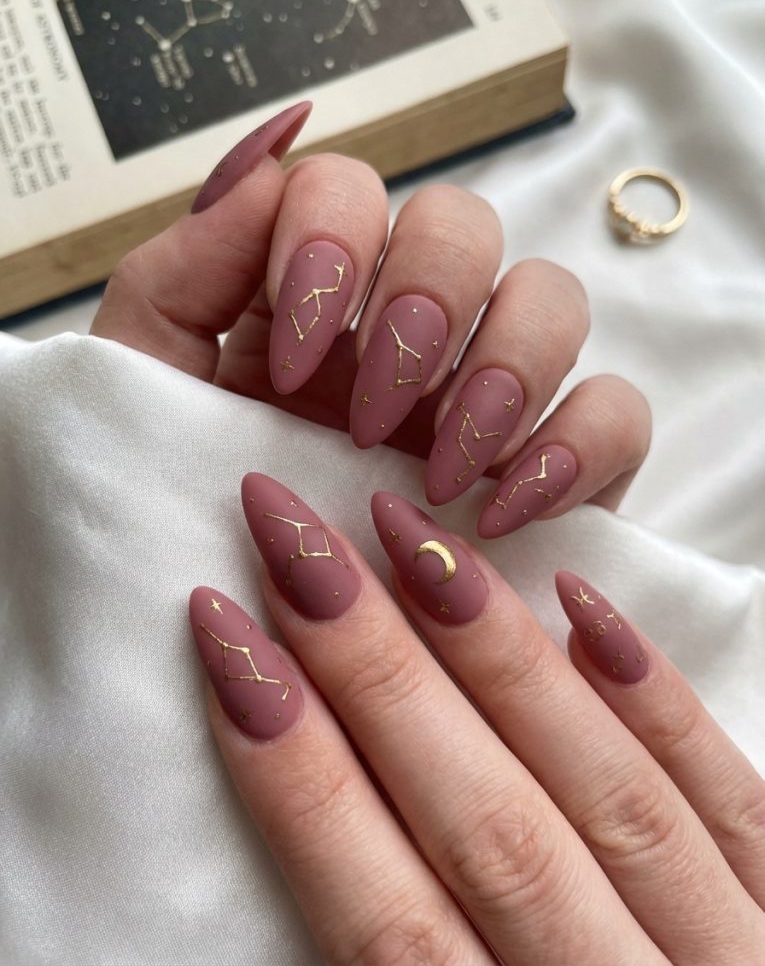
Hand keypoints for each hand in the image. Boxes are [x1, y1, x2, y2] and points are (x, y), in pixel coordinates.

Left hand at [91, 101, 649, 534]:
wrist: (254, 652)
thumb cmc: (186, 521)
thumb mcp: (151, 405)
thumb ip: (178, 277)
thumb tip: (267, 160)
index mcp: (308, 299)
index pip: (347, 190)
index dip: (327, 249)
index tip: (288, 369)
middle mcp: (408, 328)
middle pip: (462, 223)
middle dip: (423, 304)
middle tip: (369, 418)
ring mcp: (490, 391)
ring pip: (554, 297)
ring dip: (505, 369)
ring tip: (444, 471)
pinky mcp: (561, 465)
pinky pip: (618, 411)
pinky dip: (578, 446)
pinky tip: (505, 510)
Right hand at [189, 474, 764, 964]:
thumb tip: (323, 830)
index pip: (383, 915)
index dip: (295, 773)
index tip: (227, 638)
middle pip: (483, 826)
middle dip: (376, 673)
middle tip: (297, 538)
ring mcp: (735, 962)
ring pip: (600, 792)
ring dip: (495, 656)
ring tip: (411, 540)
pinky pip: (737, 803)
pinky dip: (658, 702)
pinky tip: (584, 605)